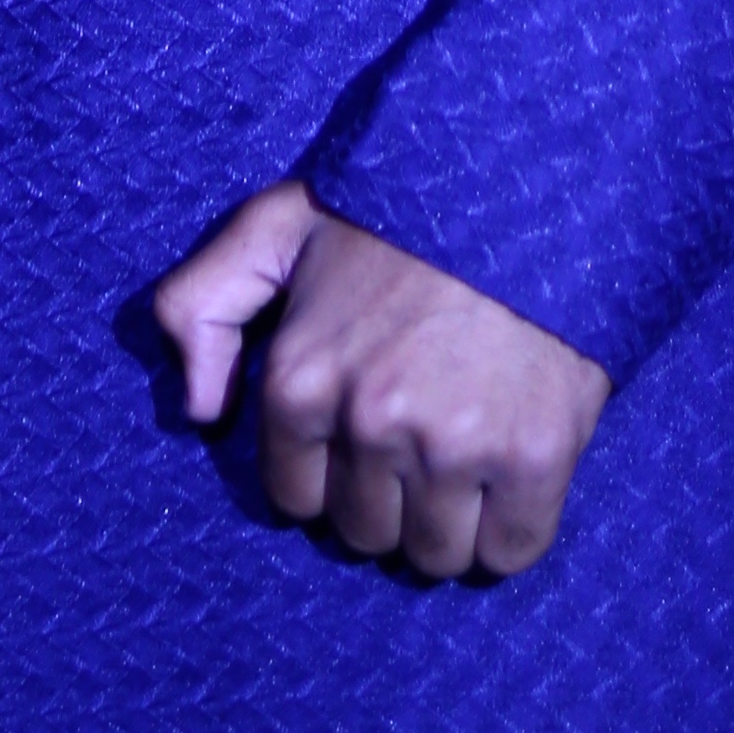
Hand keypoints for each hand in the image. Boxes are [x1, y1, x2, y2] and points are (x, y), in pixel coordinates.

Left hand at [150, 176, 608, 582]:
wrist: (523, 178)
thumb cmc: (398, 207)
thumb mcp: (275, 225)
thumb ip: (202, 303)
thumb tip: (199, 410)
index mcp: (299, 379)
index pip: (296, 497)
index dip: (328, 475)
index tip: (359, 442)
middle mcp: (369, 423)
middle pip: (365, 533)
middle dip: (384, 501)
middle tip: (414, 447)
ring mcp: (454, 446)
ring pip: (433, 554)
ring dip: (445, 526)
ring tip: (462, 467)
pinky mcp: (534, 457)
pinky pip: (511, 552)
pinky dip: (508, 536)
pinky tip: (509, 487)